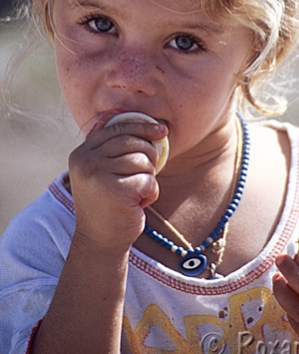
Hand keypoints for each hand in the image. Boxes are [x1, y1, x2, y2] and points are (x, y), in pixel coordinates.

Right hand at [68, 118, 167, 250]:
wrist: (101, 240)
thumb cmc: (107, 202)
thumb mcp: (100, 170)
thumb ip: (105, 145)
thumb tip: (114, 113)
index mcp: (81, 153)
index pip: (117, 128)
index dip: (141, 126)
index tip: (161, 130)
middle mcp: (86, 161)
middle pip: (133, 142)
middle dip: (149, 155)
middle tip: (147, 172)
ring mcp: (98, 176)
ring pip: (143, 161)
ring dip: (149, 177)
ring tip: (138, 191)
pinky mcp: (115, 191)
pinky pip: (148, 180)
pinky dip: (151, 192)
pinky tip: (140, 203)